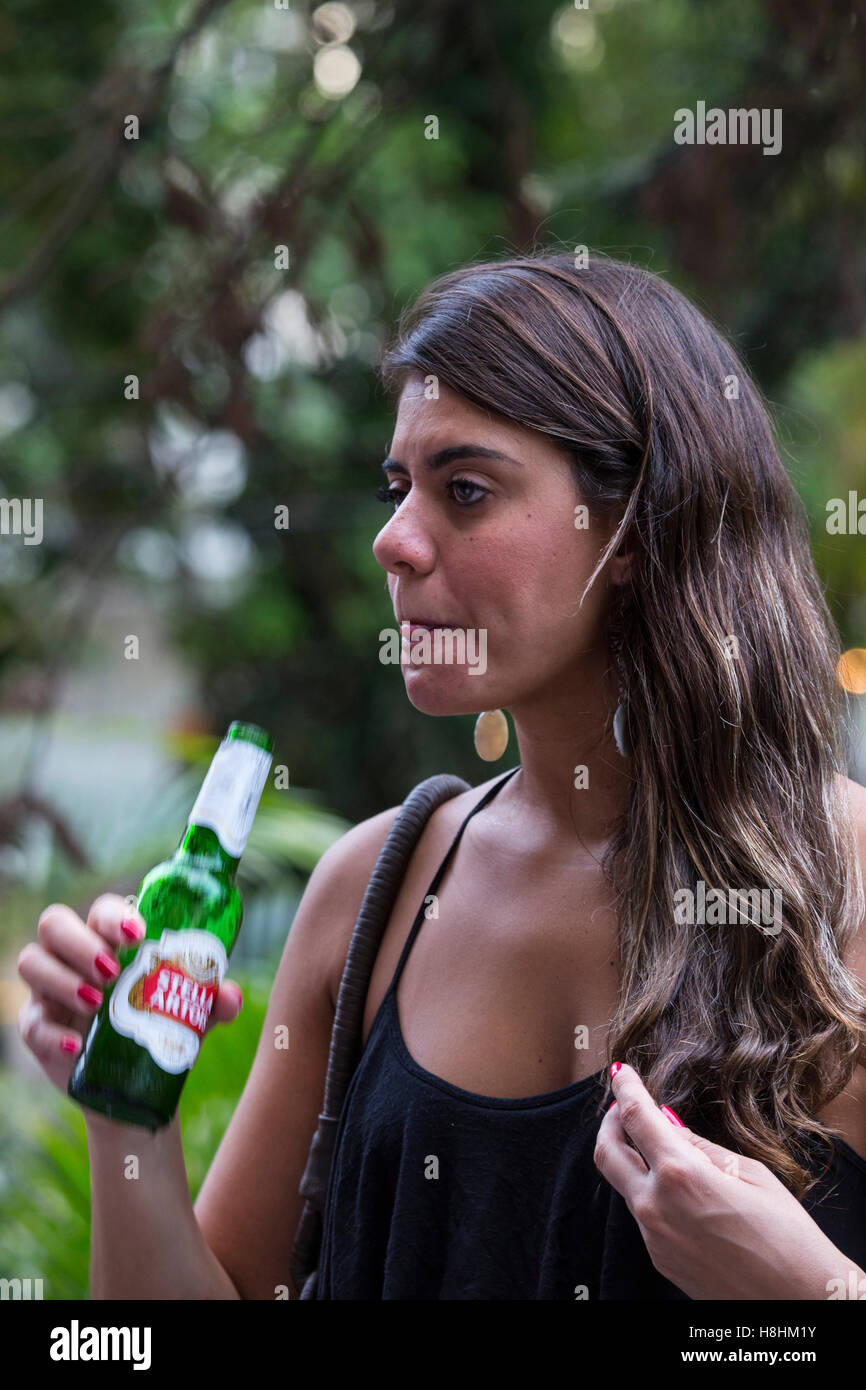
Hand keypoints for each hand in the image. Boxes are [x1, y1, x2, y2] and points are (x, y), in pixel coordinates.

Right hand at [17, 893, 243, 1095]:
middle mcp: (74, 956)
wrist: (136, 1083)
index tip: (138, 933)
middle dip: (80, 942)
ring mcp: (50, 990)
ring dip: (62, 979)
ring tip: (96, 1003)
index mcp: (110, 939)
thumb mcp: (194, 1015)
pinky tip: (76, 1044)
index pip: (101, 909)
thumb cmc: (162, 1026)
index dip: (113, 915)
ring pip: (32, 961)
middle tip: (112, 971)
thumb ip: (215, 1002)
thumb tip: (229, 994)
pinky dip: (51, 1032)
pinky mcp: (38, 1027)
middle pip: (55, 923)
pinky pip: (30, 1023)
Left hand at [594, 1062, 859, 1299]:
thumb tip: (668, 1123)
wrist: (799, 1304)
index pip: (635, 1117)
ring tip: (661, 1148)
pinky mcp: (660, 1260)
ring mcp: (654, 1238)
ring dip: (633, 1160)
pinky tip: (682, 1192)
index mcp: (680, 1175)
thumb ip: (700, 1146)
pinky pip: (644, 1216)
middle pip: (607, 1152)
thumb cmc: (787, 1236)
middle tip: (624, 1106)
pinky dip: (651, 1192)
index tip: (621, 1072)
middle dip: (610, 1122)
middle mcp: (656, 1207)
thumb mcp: (751, 1174)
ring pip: (625, 1185)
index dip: (625, 1087)